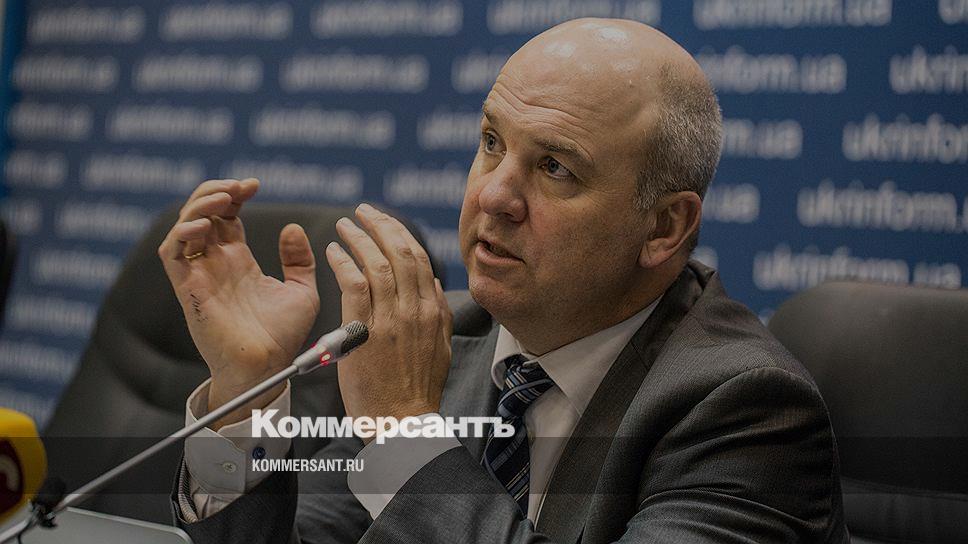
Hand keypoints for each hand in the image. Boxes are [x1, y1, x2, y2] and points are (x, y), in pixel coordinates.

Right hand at [158, 179, 319, 427]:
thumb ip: (299, 260)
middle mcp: (215, 264)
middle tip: (239, 186)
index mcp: (238, 261)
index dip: (234, 194)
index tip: (254, 185)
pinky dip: (181, 234)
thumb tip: (291, 228)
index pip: (226, 215)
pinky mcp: (188, 288)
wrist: (268, 367)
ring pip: (183, 227)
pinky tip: (203, 226)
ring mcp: (200, 274)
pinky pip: (172, 254)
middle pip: (201, 213)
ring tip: (223, 198)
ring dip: (198, 206)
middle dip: (216, 191)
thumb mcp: (302, 291)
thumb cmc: (282, 336)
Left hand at [324, 204, 451, 433]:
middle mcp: (414, 310)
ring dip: (358, 238)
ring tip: (344, 225)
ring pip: (375, 264)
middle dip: (380, 225)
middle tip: (362, 211)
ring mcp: (389, 321)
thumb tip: (433, 284)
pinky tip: (333, 252)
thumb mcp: (441, 348)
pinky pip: (353, 285)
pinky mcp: (363, 333)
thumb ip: (437, 314)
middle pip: (399, 252)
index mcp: (432, 312)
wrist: (401, 422)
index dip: (399, 233)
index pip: (418, 259)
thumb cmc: (416, 390)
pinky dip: (343, 263)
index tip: (384, 221)